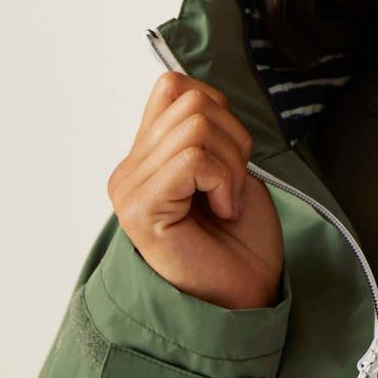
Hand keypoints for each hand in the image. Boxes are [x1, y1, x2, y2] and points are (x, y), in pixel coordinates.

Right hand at [106, 71, 284, 310]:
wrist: (247, 291)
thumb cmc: (242, 235)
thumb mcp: (229, 166)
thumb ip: (207, 129)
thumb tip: (205, 93)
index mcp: (147, 154)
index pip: (173, 85)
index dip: (219, 109)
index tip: (230, 156)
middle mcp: (130, 169)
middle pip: (192, 101)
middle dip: (234, 139)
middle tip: (233, 185)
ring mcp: (130, 190)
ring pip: (196, 126)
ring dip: (232, 163)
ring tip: (226, 200)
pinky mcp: (141, 210)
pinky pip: (194, 159)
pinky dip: (225, 181)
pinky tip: (223, 211)